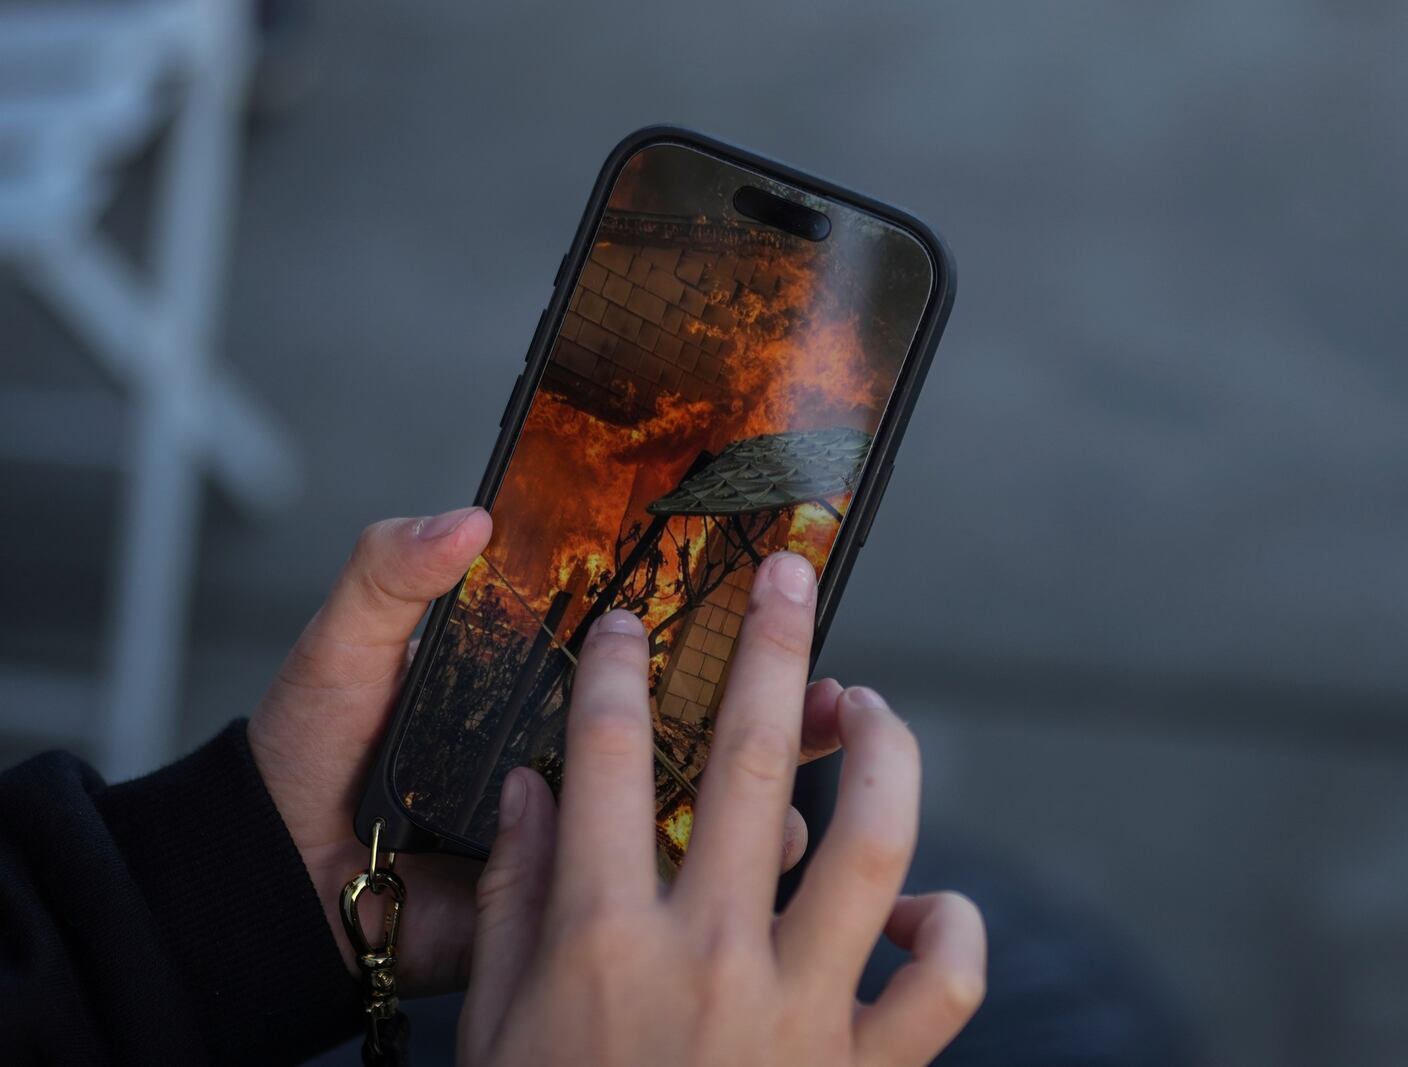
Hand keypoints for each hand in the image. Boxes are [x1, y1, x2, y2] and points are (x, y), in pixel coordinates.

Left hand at [247, 509, 843, 992]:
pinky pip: (673, 873)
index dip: (707, 613)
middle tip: (823, 662)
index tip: (771, 580)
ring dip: (781, 765)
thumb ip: (394, 573)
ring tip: (827, 730)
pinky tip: (782, 833)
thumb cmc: (313, 752)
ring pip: (708, 790)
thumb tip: (468, 521)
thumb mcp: (350, 646)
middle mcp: (579, 744)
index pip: (641, 638)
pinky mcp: (587, 886)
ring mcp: (590, 817)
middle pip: (698, 709)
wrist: (281, 878)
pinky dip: (738, 860)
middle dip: (777, 687)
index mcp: (540, 678)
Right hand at [459, 552, 986, 1065]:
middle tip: (790, 574)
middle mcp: (713, 959)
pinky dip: (950, 930)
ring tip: (869, 705)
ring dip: (886, 751)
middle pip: (760, 764)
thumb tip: (534, 791)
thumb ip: (510, 906)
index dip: (623, 675)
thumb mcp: (495, 1033)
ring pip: (875, 841)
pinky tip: (920, 908)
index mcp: (605, 943)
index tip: (632, 622)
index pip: (614, 763)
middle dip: (776, 649)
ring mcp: (802, 1014)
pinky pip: (946, 983)